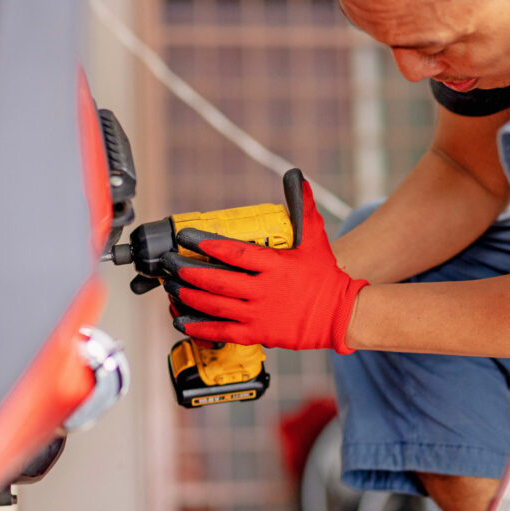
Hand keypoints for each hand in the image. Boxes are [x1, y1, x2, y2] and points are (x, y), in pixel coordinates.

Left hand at [161, 171, 367, 352]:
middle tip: (169, 263)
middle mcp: (264, 290)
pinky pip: (222, 331)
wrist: (340, 314)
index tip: (187, 237)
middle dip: (188, 271)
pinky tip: (181, 320)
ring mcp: (259, 314)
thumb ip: (302, 207)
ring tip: (171, 287)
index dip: (208, 245)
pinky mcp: (257, 334)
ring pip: (215, 305)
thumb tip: (296, 177)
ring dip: (189, 296)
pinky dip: (199, 326)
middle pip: (217, 280)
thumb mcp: (315, 238)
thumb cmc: (325, 275)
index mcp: (275, 265)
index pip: (235, 253)